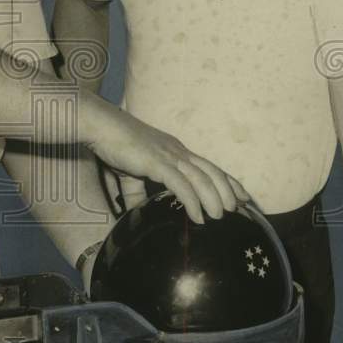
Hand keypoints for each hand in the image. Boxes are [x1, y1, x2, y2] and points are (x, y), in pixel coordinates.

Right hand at [88, 108, 249, 223]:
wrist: (101, 126)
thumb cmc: (114, 144)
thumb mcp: (129, 172)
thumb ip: (136, 193)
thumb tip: (135, 213)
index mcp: (175, 151)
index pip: (208, 166)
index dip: (227, 181)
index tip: (242, 197)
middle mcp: (178, 152)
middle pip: (212, 172)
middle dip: (230, 190)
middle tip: (242, 209)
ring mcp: (169, 156)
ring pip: (202, 179)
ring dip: (215, 198)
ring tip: (221, 216)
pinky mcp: (157, 163)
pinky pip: (181, 184)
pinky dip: (193, 202)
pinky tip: (198, 216)